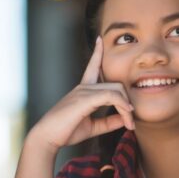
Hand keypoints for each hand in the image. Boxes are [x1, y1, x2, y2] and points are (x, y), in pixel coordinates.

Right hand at [28, 37, 134, 152]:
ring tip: (130, 124)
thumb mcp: (92, 126)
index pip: (92, 67)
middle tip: (131, 123)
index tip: (100, 40)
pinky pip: (110, 95)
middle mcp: (84, 87)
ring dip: (127, 108)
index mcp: (83, 90)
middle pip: (116, 85)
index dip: (97, 53)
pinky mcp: (84, 99)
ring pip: (116, 90)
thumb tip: (125, 119)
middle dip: (128, 103)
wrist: (47, 138)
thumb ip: (108, 121)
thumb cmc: (66, 131)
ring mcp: (83, 91)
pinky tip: (127, 115)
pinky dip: (122, 104)